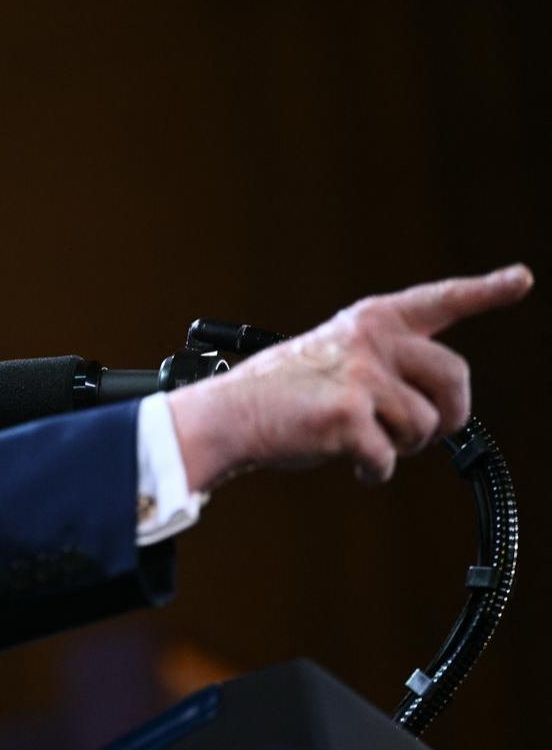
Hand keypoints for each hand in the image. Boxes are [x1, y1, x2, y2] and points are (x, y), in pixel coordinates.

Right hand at [168, 264, 533, 491]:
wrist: (228, 415)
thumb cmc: (277, 395)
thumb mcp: (334, 357)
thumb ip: (384, 364)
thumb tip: (436, 412)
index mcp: (370, 321)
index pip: (439, 301)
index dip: (485, 291)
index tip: (520, 279)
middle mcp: (373, 340)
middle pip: (455, 378)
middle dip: (450, 414)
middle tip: (424, 433)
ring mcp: (363, 376)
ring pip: (426, 428)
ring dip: (401, 447)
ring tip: (364, 442)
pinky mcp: (351, 416)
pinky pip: (388, 458)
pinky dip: (371, 470)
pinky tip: (347, 460)